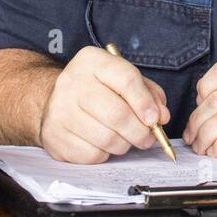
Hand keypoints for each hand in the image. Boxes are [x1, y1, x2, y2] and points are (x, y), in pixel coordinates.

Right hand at [38, 46, 169, 163]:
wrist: (55, 100)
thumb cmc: (98, 90)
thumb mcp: (122, 80)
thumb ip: (148, 94)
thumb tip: (161, 117)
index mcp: (92, 61)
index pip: (126, 79)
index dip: (145, 103)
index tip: (156, 119)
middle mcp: (72, 82)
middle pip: (117, 114)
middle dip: (140, 132)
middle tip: (148, 138)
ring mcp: (60, 110)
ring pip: (107, 139)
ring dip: (125, 145)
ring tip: (126, 139)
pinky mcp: (54, 136)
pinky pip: (92, 154)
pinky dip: (105, 154)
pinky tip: (103, 144)